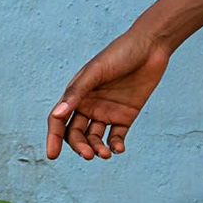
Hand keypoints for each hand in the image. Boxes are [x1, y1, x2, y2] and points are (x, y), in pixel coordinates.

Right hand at [45, 31, 171, 160]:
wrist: (150, 47)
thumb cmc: (119, 54)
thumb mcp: (96, 72)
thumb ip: (77, 93)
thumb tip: (58, 115)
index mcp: (76, 96)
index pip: (59, 121)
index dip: (54, 138)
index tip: (52, 156)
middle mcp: (88, 106)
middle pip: (77, 134)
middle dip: (80, 146)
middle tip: (88, 154)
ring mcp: (107, 112)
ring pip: (95, 138)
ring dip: (97, 148)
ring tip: (104, 154)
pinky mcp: (126, 115)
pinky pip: (117, 135)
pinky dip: (115, 144)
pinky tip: (117, 149)